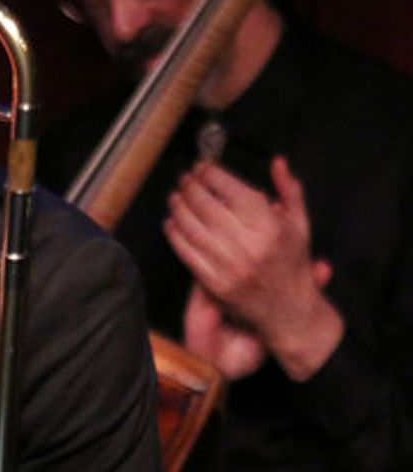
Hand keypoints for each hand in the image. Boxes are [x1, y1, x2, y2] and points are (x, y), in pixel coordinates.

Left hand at [164, 156, 342, 380]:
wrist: (289, 309)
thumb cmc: (293, 262)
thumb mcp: (300, 223)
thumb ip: (290, 190)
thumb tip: (277, 162)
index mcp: (270, 226)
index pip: (231, 190)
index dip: (211, 175)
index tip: (202, 167)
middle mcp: (248, 245)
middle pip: (207, 207)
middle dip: (191, 188)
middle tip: (184, 179)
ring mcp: (229, 266)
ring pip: (193, 229)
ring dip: (179, 208)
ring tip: (175, 197)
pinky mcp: (214, 283)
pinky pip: (187, 254)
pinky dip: (175, 235)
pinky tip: (171, 222)